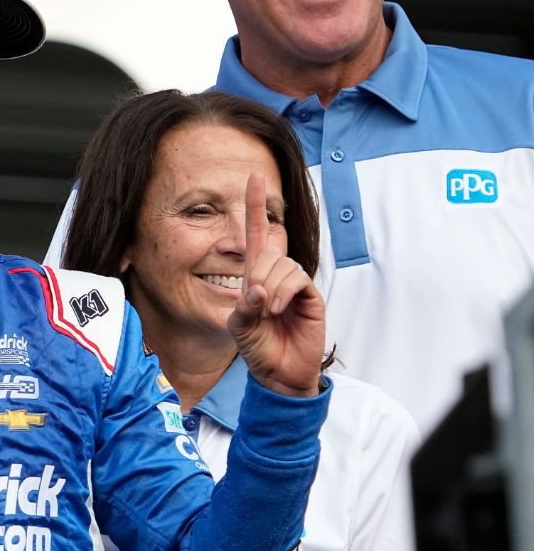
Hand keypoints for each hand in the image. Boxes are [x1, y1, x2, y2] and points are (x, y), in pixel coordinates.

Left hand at [227, 173, 324, 396]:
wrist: (278, 373)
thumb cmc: (257, 347)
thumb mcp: (239, 326)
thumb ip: (243, 306)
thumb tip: (257, 288)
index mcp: (255, 275)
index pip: (256, 233)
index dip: (253, 206)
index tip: (253, 177)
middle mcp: (276, 274)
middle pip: (267, 250)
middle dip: (256, 273)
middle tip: (256, 303)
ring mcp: (295, 284)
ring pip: (282, 265)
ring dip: (270, 287)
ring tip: (267, 311)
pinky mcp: (311, 296)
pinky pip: (297, 278)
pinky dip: (283, 291)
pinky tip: (277, 308)